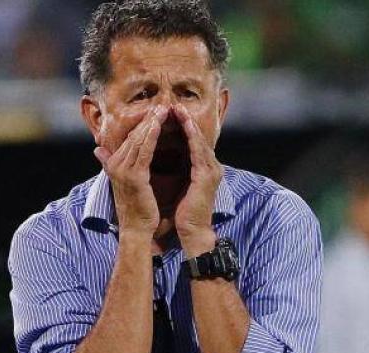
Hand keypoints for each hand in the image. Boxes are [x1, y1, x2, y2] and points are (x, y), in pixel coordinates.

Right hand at [95, 105, 168, 236]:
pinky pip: (144, 151)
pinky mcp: (134, 176)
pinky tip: (159, 125)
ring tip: (163, 109)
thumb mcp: (121, 181)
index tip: (154, 111)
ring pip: (138, 140)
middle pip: (133, 135)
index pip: (128, 138)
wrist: (136, 229)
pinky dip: (151, 136)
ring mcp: (124, 170)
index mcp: (113, 164)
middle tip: (161, 104)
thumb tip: (97, 150)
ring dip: (151, 123)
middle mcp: (116, 165)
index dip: (141, 124)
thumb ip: (109, 163)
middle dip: (148, 119)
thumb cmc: (134, 207)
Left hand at [173, 105, 221, 254]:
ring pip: (199, 140)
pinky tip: (184, 126)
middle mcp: (211, 166)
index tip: (169, 113)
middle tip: (173, 103)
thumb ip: (173, 169)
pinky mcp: (206, 176)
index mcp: (204, 168)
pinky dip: (191, 137)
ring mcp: (211, 170)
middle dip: (185, 120)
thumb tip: (157, 158)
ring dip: (188, 123)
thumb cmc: (184, 212)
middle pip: (197, 137)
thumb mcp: (177, 186)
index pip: (193, 142)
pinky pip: (198, 151)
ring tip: (178, 109)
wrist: (192, 232)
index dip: (182, 127)